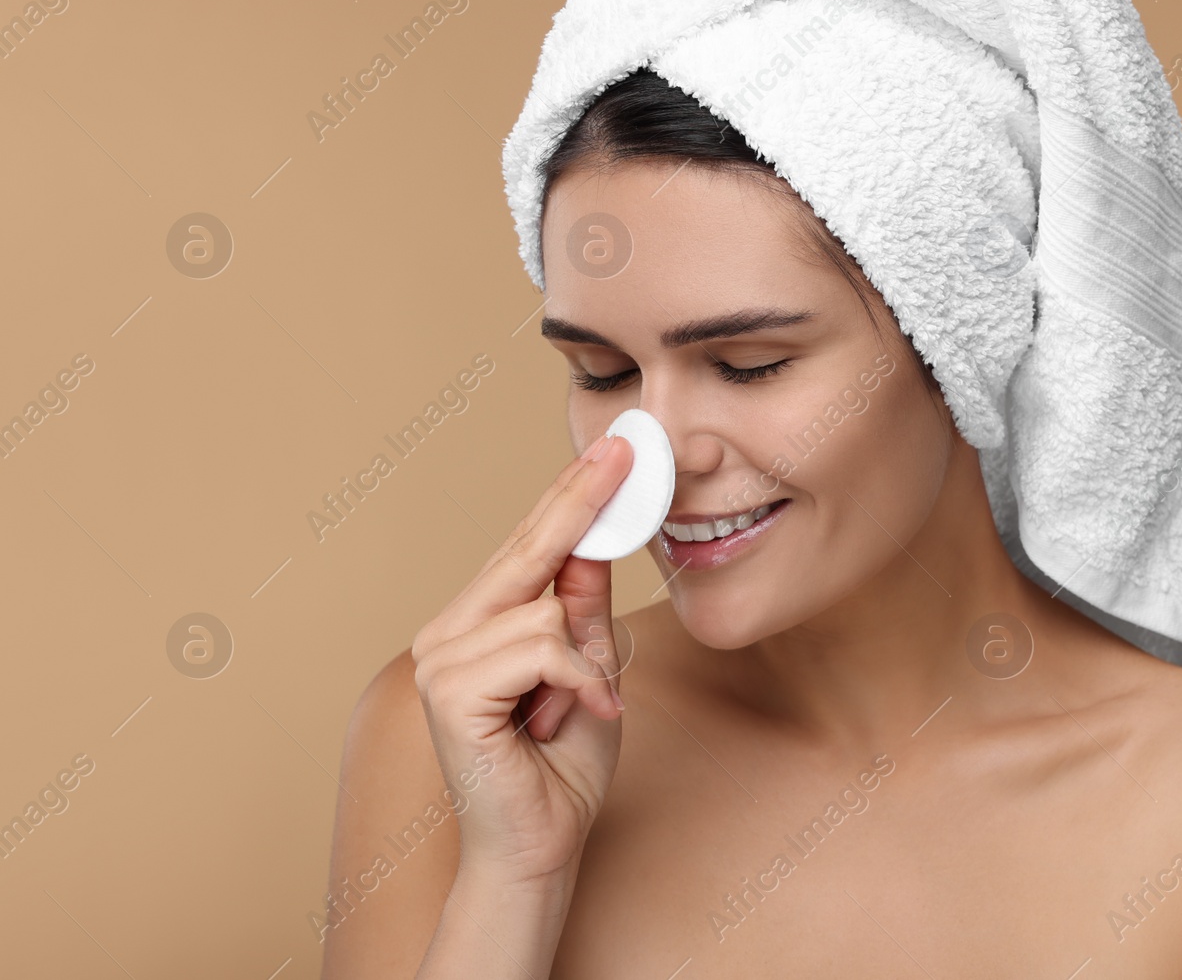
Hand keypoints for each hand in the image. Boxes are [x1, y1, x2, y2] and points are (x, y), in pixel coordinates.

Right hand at [411, 432, 633, 887]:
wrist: (541, 846)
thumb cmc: (562, 767)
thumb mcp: (592, 672)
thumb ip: (585, 613)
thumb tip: (596, 544)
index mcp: (479, 623)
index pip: (529, 545)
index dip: (572, 495)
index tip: (612, 450)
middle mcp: (450, 631)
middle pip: (526, 550)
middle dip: (580, 500)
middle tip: (624, 450)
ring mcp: (442, 658)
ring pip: (543, 607)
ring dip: (584, 660)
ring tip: (580, 706)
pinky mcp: (449, 690)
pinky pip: (541, 648)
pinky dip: (576, 681)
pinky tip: (578, 716)